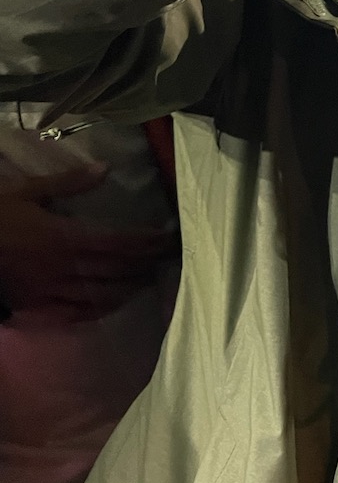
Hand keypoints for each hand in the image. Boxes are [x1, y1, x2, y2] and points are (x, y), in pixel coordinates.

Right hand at [0, 166, 176, 322]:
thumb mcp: (25, 191)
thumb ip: (68, 183)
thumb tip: (105, 169)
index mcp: (63, 237)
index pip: (117, 242)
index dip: (145, 242)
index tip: (166, 238)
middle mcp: (62, 267)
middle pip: (114, 270)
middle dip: (144, 265)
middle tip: (166, 260)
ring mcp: (48, 290)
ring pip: (98, 295)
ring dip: (127, 289)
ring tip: (147, 281)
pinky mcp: (34, 305)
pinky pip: (72, 313)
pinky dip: (96, 310)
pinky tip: (110, 305)